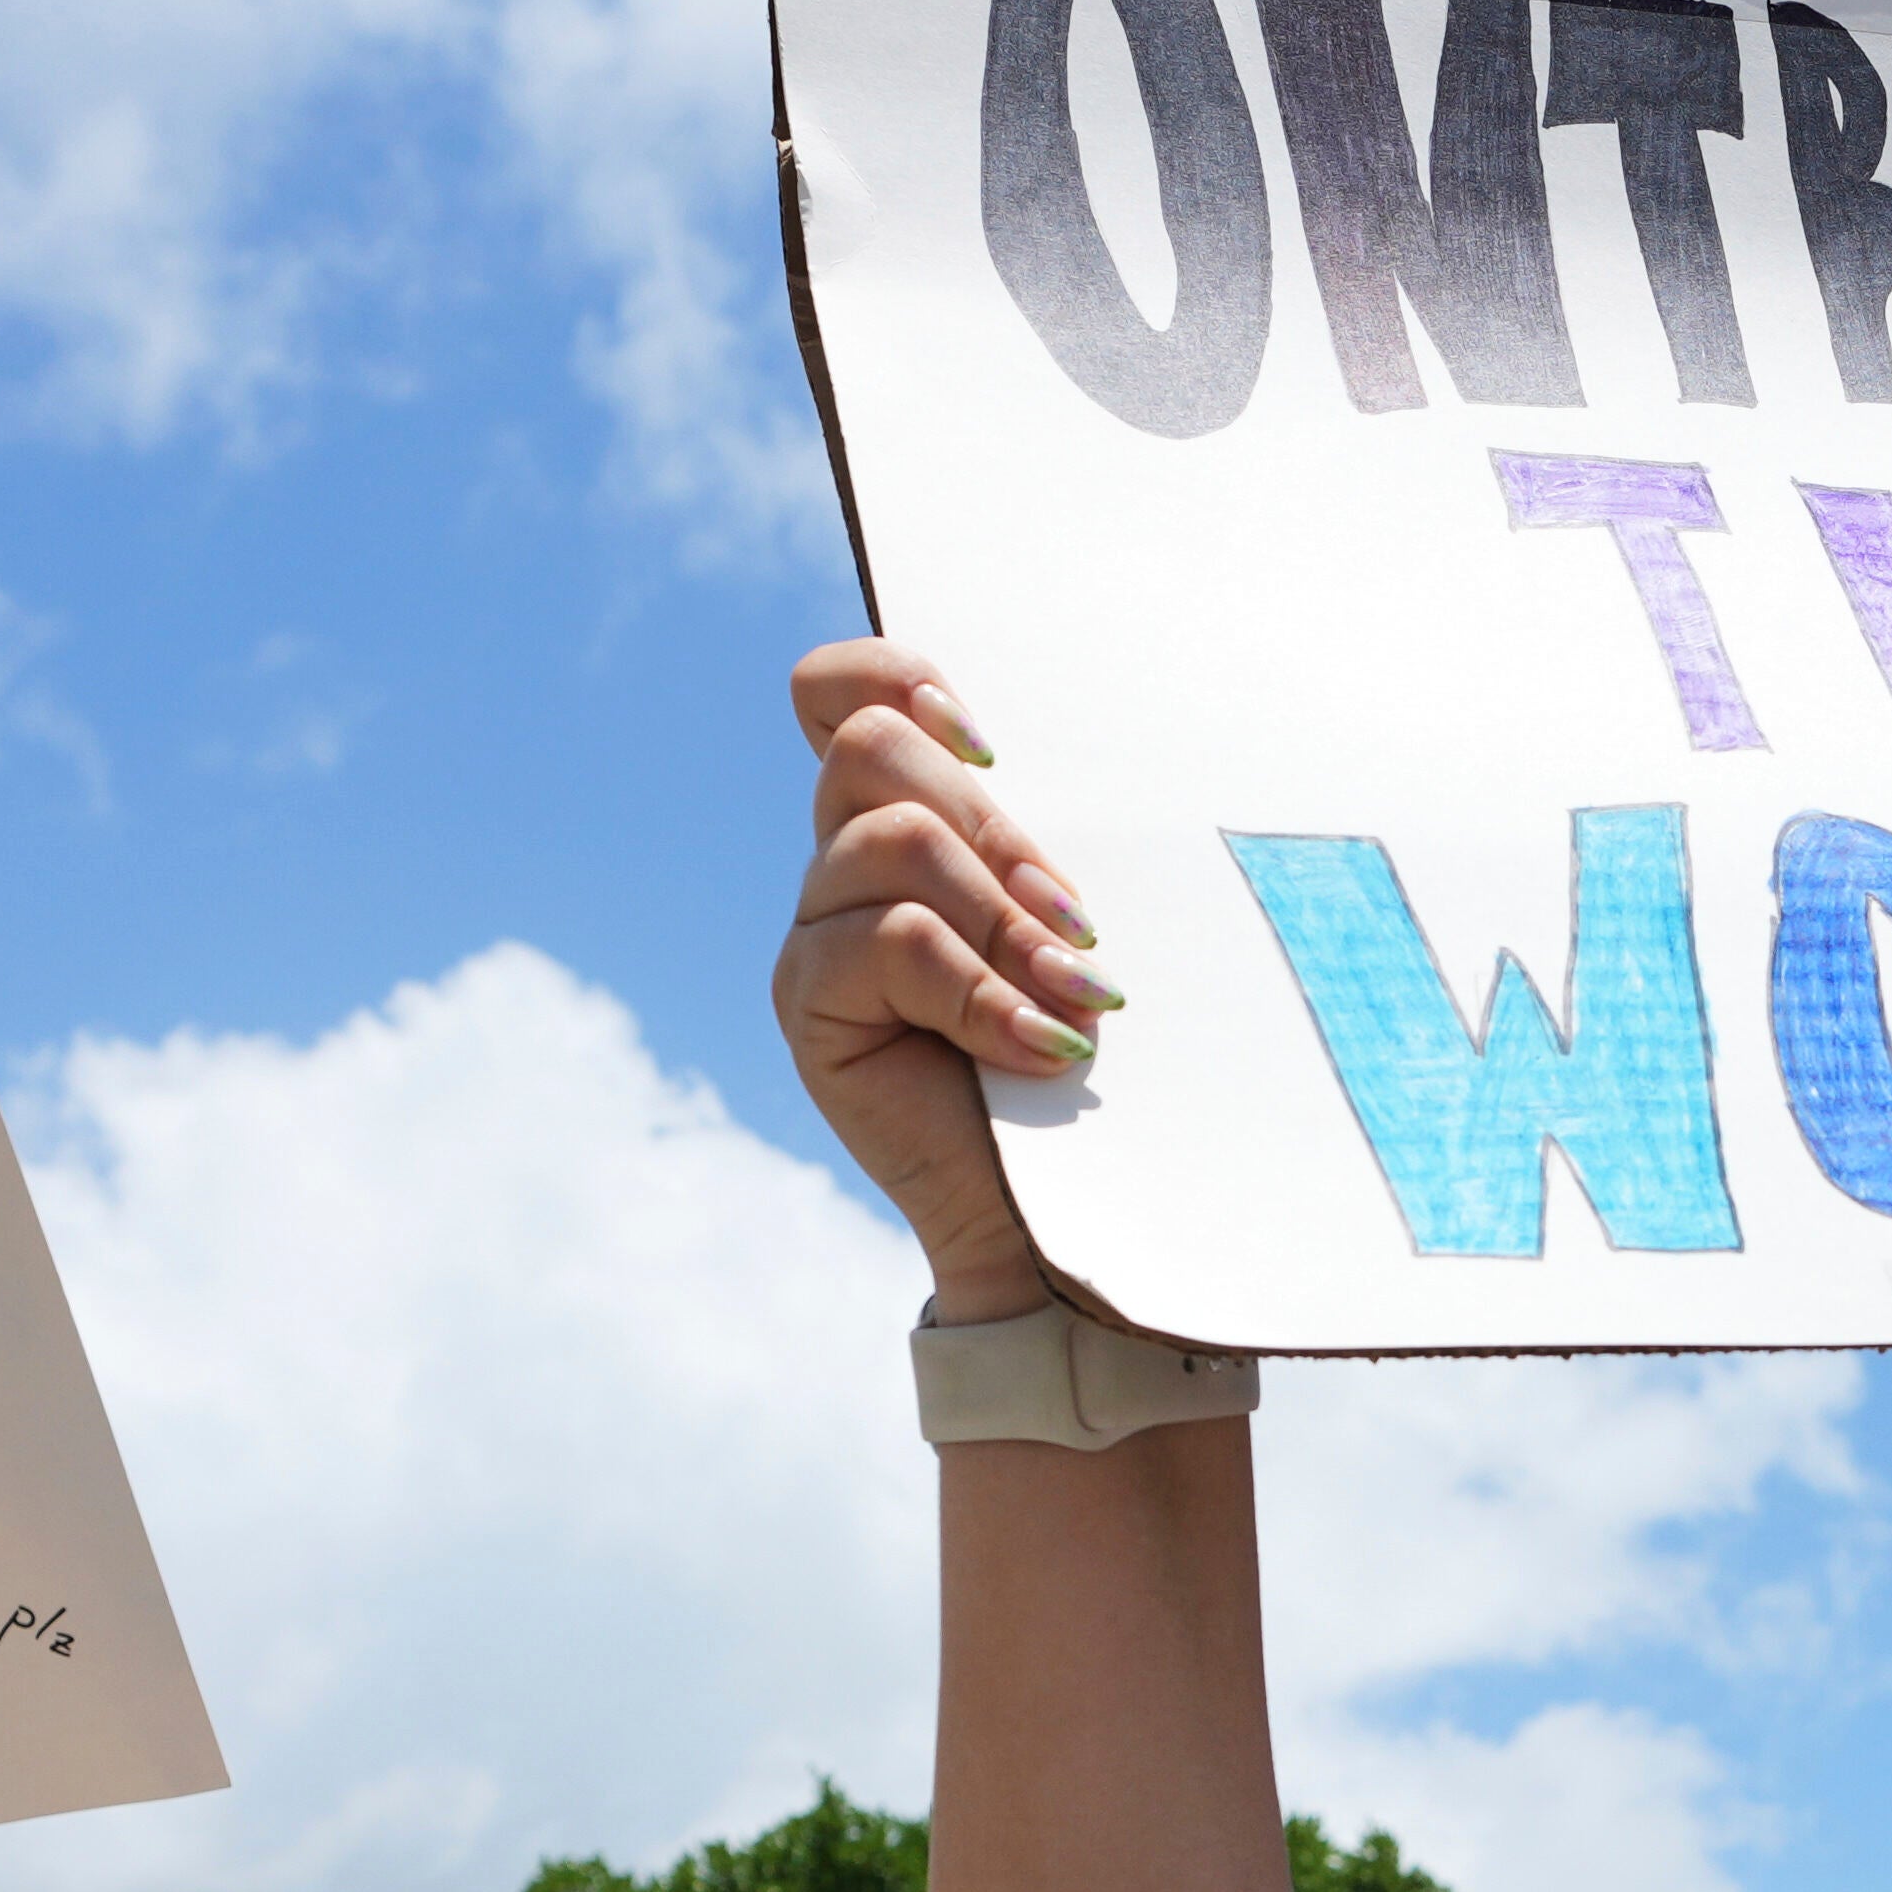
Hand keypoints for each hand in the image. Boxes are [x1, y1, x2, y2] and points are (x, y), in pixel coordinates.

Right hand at [775, 644, 1115, 1321]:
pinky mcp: (810, 1006)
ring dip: (1003, 917)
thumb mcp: (1063, 928)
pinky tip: (1041, 1050)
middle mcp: (840, 866)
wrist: (1052, 1213)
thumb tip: (1027, 779)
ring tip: (1072, 1001)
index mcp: (899, 822)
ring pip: (891, 842)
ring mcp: (815, 934)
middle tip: (1075, 930)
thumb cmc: (1082, 1061)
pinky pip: (895, 945)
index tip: (990, 747)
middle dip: (995, 831)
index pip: (838, 695)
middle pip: (870, 750)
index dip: (896, 678)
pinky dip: (984, 993)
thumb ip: (1029, 849)